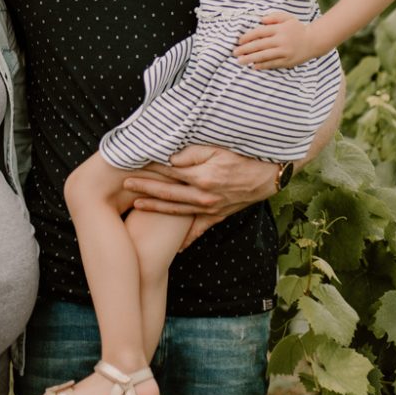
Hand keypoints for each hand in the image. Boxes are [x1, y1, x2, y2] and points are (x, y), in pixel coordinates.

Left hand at [123, 144, 278, 250]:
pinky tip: (173, 246)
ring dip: (155, 208)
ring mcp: (209, 208)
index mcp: (201, 177)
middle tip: (124, 184)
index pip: (168, 172)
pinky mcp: (218, 215)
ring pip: (176, 210)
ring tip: (135, 205)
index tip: (132, 164)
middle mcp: (202, 196)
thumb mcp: (219, 148)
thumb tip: (170, 159)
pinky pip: (198, 229)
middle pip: (167, 192)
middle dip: (144, 188)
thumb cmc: (245, 156)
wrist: (271, 175)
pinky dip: (185, 239)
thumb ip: (193, 153)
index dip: (149, 168)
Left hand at [234, 12, 319, 69]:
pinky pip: (273, 64)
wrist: (314, 41)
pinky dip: (263, 65)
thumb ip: (274, 17)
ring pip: (264, 56)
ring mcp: (285, 52)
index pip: (260, 32)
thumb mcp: (288, 18)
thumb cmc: (298, 29)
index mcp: (280, 29)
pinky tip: (254, 66)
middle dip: (245, 49)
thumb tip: (261, 20)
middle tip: (235, 52)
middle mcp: (281, 40)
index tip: (239, 41)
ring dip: (251, 59)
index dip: (248, 37)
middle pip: (260, 45)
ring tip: (240, 61)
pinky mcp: (288, 61)